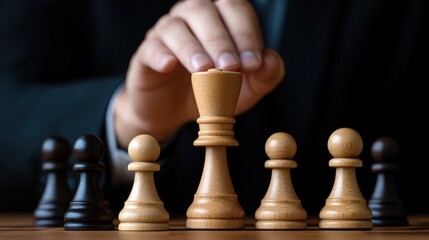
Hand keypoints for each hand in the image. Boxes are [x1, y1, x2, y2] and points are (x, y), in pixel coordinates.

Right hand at [114, 0, 284, 147]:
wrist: (176, 112)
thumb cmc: (213, 91)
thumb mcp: (246, 89)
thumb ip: (264, 75)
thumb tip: (271, 60)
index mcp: (219, 17)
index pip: (234, 8)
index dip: (246, 33)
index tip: (253, 63)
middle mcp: (190, 17)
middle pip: (203, 10)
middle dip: (221, 39)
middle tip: (232, 66)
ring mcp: (165, 34)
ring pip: (176, 26)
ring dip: (193, 47)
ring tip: (205, 70)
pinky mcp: (146, 54)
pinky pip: (151, 48)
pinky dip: (161, 55)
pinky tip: (171, 66)